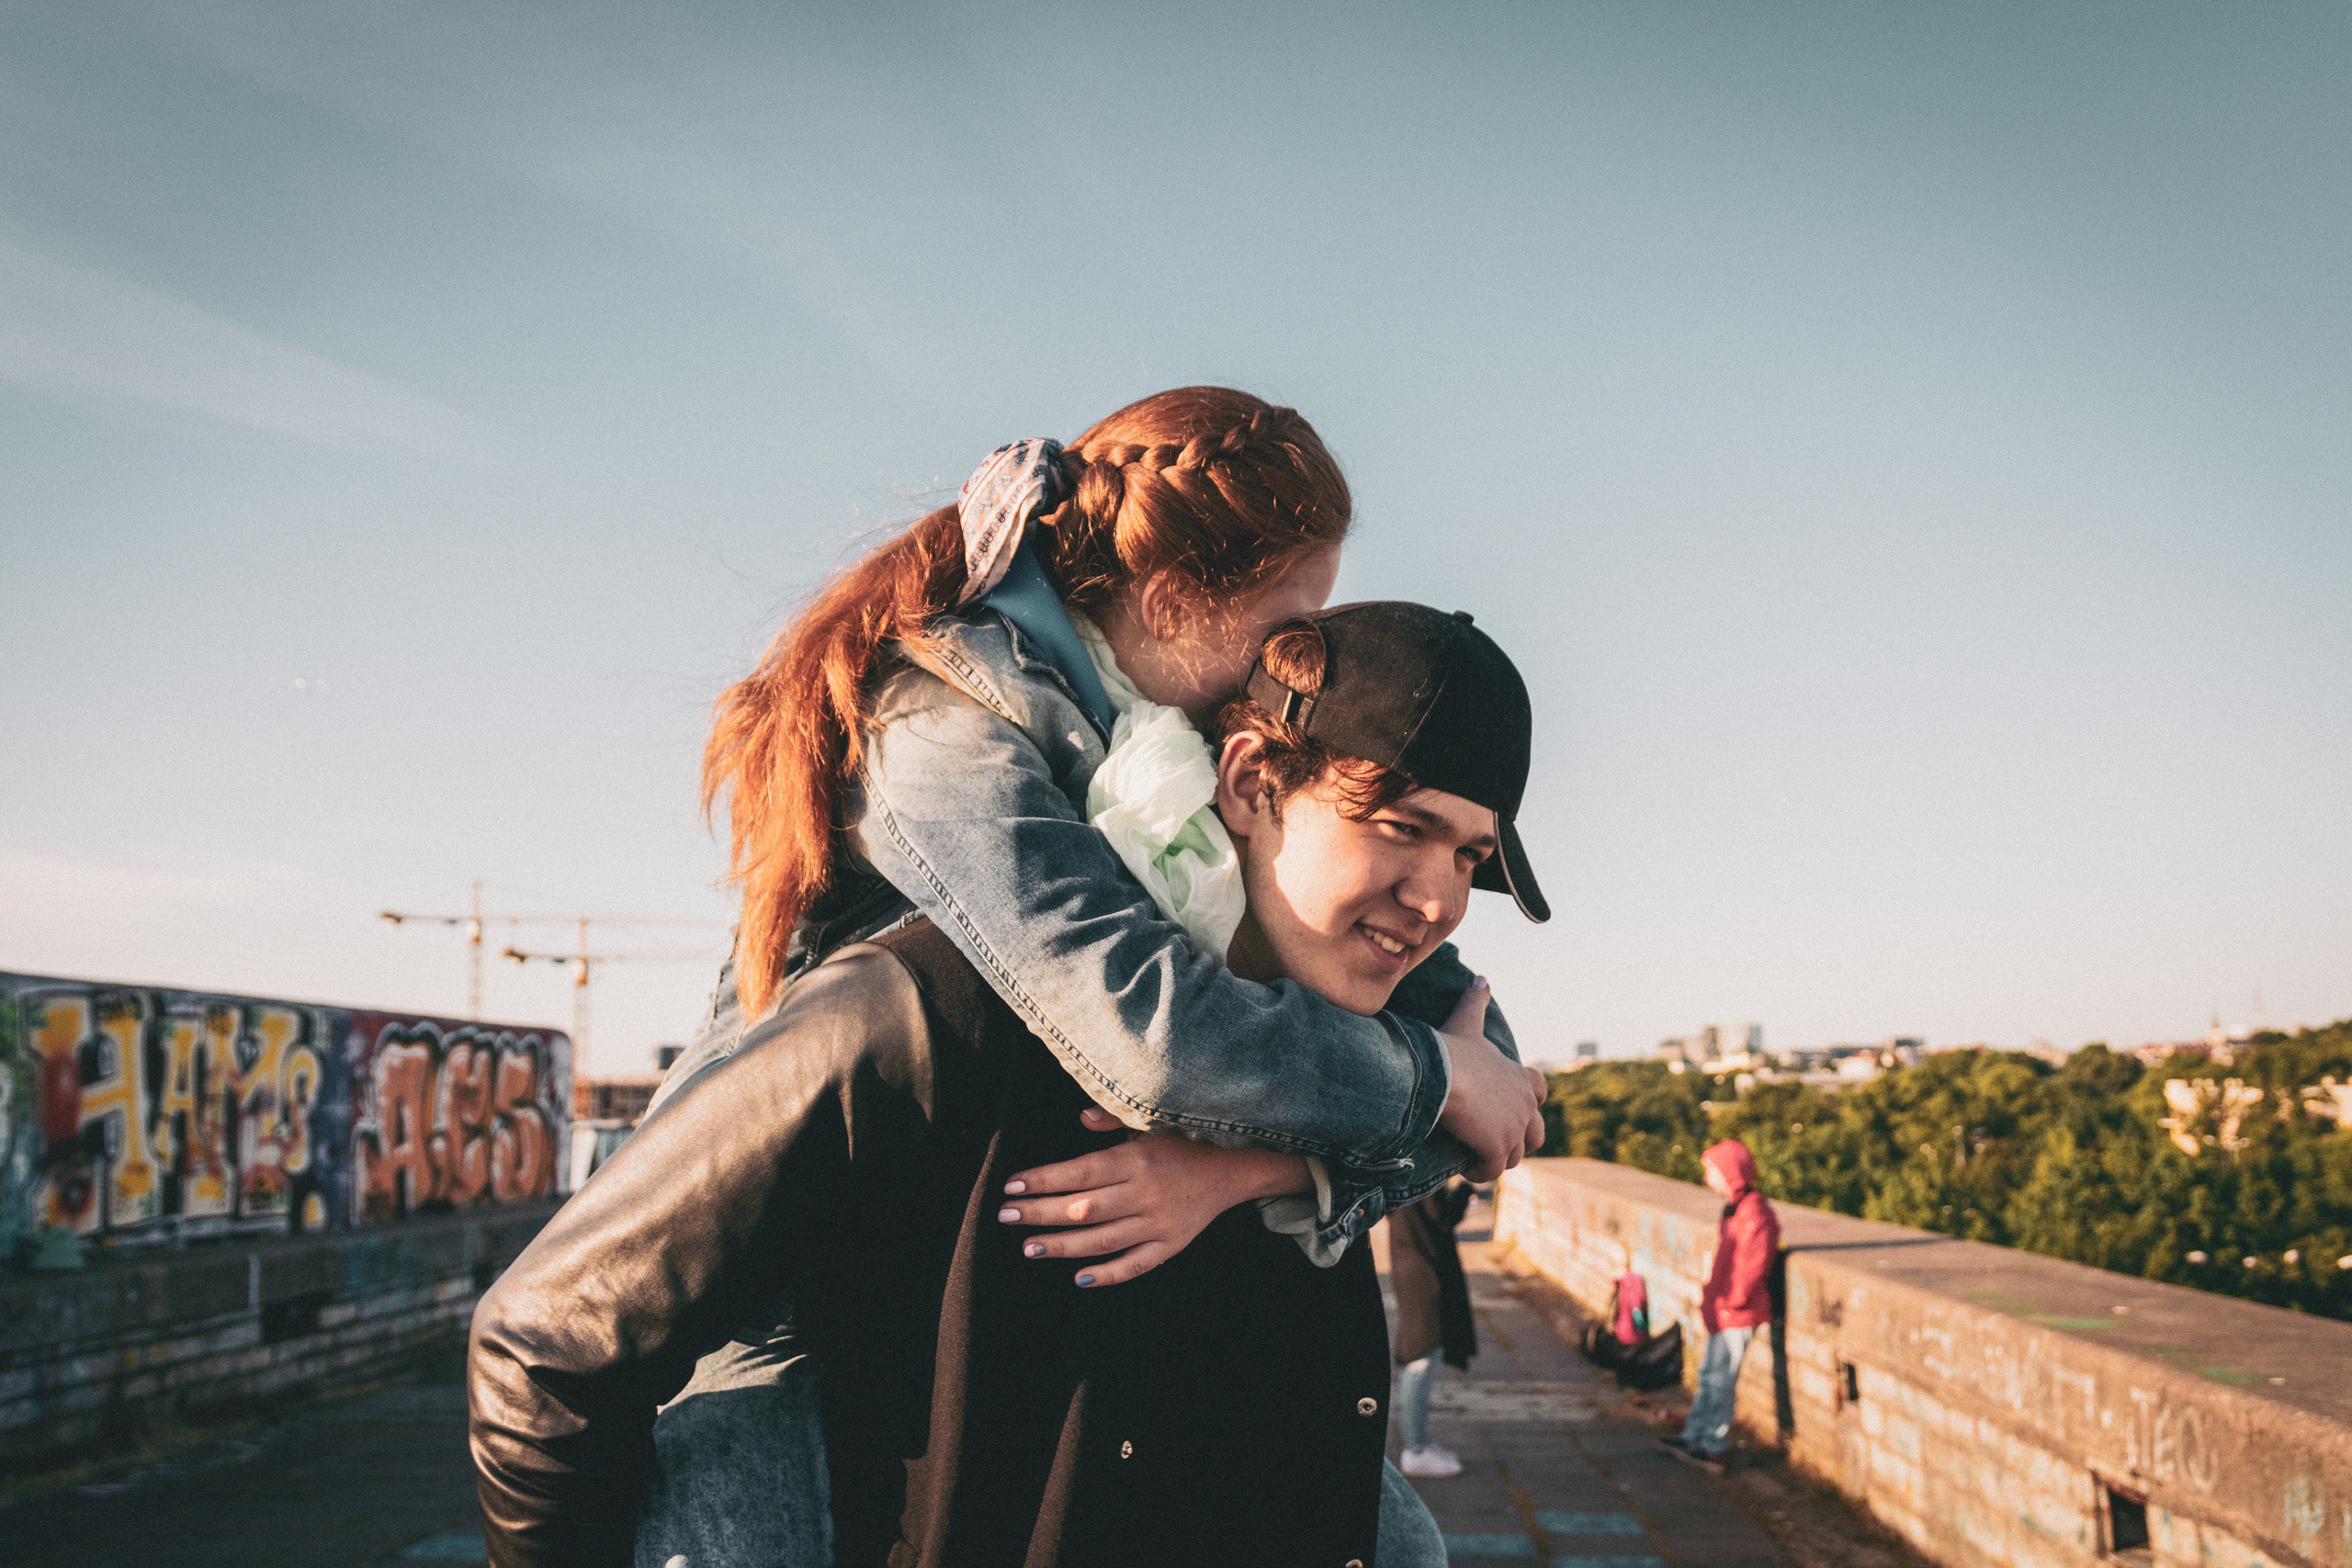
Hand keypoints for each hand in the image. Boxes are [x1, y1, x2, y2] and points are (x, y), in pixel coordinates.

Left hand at [997, 1108, 1312, 1287]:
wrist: (1236, 1167)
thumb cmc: (1186, 1140)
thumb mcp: (1153, 1122)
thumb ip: (1115, 1120)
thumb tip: (1081, 1117)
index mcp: (1137, 1159)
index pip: (1079, 1173)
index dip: (1043, 1180)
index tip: (1012, 1185)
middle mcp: (1145, 1193)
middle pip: (1082, 1209)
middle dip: (1039, 1213)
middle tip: (1005, 1216)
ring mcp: (1158, 1223)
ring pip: (1101, 1240)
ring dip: (1061, 1245)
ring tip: (1028, 1248)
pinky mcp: (1171, 1245)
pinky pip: (1136, 1265)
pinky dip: (1107, 1274)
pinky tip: (1079, 1278)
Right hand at [1434, 977, 1546, 1182]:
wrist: (1439, 1074)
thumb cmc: (1451, 1049)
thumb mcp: (1466, 1023)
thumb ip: (1476, 1002)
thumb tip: (1482, 977)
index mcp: (1520, 1077)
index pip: (1539, 1090)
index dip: (1530, 1100)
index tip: (1510, 1107)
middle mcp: (1525, 1104)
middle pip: (1536, 1132)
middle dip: (1519, 1139)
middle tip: (1493, 1141)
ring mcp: (1515, 1129)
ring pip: (1515, 1155)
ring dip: (1497, 1157)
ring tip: (1475, 1156)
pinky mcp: (1499, 1149)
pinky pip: (1493, 1171)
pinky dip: (1480, 1172)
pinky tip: (1465, 1169)